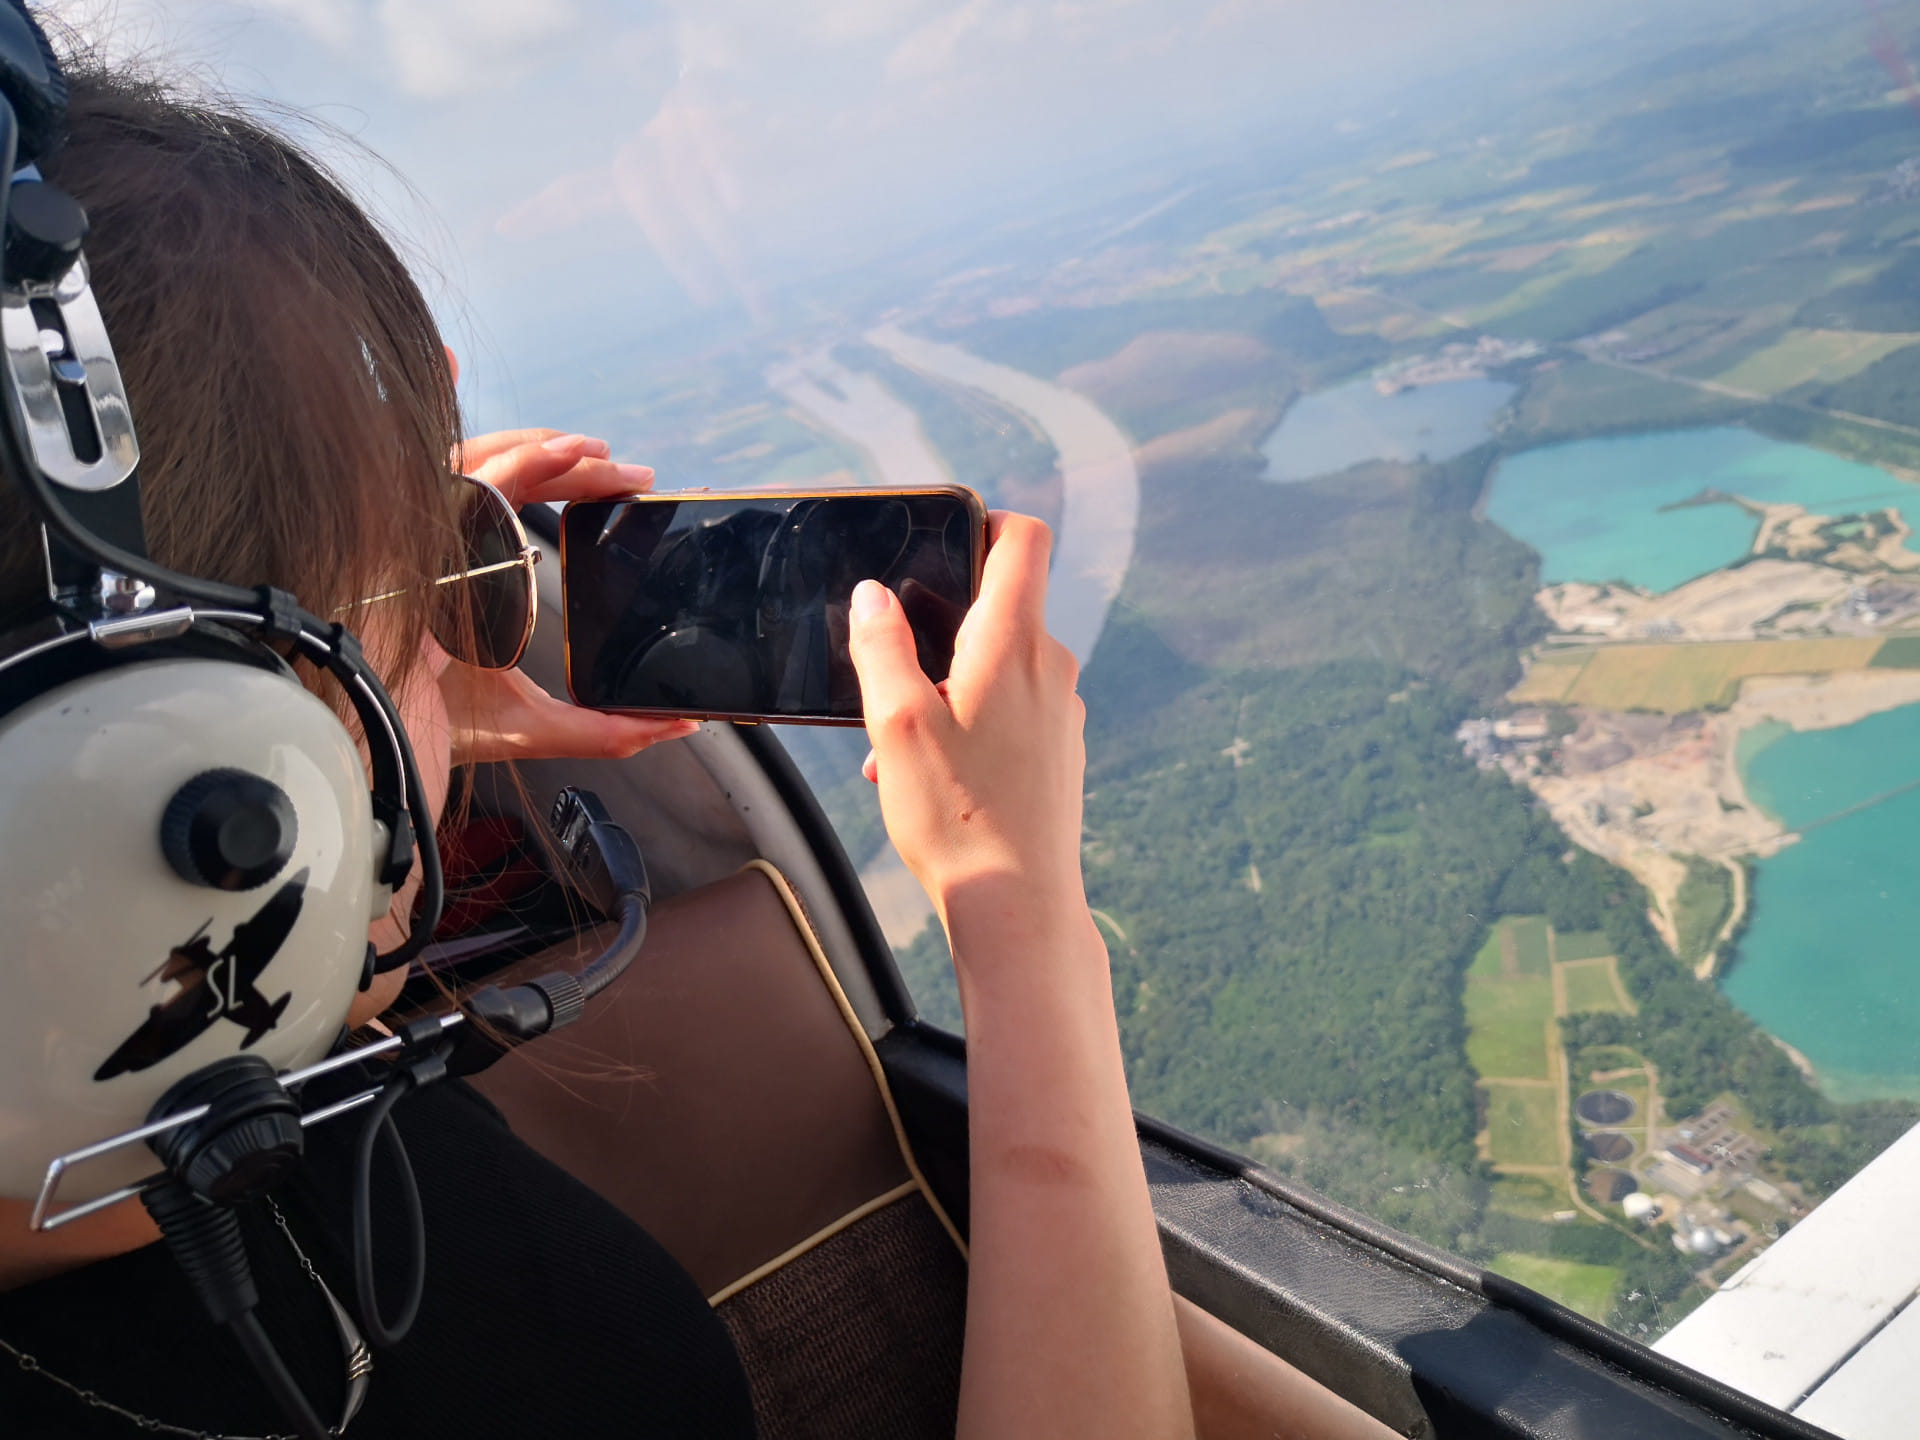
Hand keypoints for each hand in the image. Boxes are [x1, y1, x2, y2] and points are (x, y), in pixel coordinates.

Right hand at [441, 427, 697, 766]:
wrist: (369, 758)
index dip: (563, 484)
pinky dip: (524, 453)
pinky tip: (573, 451)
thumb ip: (603, 729)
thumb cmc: (424, 739)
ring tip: (610, 454)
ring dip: (554, 448)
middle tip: (639, 477)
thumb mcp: (533, 728)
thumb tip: (677, 722)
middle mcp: (433, 549)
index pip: (508, 506)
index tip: (630, 493)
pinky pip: (469, 473)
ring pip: (486, 462)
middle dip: (574, 467)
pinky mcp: (409, 531)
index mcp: (456, 579)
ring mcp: (416, 535)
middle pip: (503, 477)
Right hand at [849, 512, 1085, 908]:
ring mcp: (1062, 710)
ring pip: (997, 667)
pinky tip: (929, 775)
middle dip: (940, 628)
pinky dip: (967, 723)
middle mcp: (1050, 667)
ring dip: (945, 687)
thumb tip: (873, 594)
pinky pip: (1010, 711)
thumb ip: (881, 646)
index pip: (1025, 539)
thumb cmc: (957, 815)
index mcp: (1013, 643)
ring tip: (899, 747)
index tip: (946, 537)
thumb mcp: (895, 722)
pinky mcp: (1059, 750)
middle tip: (895, 672)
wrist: (1018, 904)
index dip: (987, 521)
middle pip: (1000, 606)